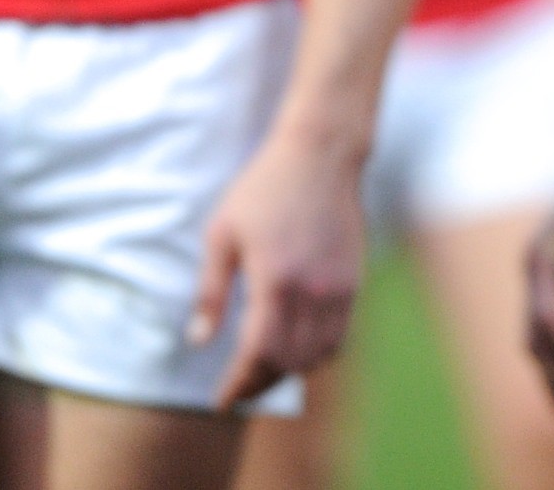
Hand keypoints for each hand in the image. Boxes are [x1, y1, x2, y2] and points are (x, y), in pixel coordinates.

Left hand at [190, 126, 367, 409]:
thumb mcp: (222, 234)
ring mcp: (339, 287)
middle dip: (260, 383)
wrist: (320, 154)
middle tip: (237, 389)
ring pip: (318, 355)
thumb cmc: (264, 189)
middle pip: (288, 361)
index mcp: (275, 279)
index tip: (221, 400)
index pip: (258, 353)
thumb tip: (199, 340)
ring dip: (289, 372)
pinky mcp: (354, 281)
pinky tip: (297, 350)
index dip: (238, 383)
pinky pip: (340, 336)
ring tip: (264, 372)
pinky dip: (318, 354)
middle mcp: (312, 290)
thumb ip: (211, 291)